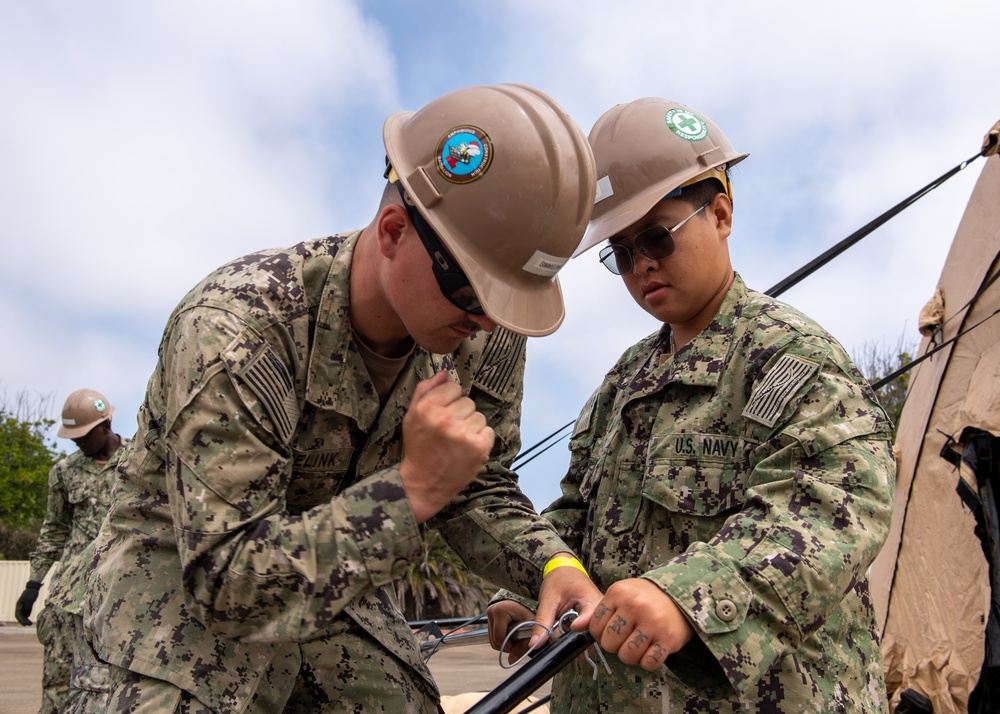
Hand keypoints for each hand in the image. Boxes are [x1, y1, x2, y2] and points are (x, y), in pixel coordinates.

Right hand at [15, 581, 41, 625]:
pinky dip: (27, 617)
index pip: (18, 614)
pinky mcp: (26, 607)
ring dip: (25, 620)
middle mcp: (19, 607)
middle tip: (29, 625)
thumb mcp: (30, 600)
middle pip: (20, 616)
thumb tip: (26, 615)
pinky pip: (25, 613)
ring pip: (22, 615)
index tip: (25, 624)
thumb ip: (28, 607)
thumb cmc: (31, 593)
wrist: (33, 589)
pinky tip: (29, 620)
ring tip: (30, 624)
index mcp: (19, 605)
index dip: (21, 620)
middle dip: (23, 621)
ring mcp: (22, 607)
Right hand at [400, 371, 494, 522]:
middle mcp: (445, 418)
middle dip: (461, 415)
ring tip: (458, 442)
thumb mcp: (412, 416)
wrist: (423, 483)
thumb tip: (444, 373)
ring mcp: (463, 433)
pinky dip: (481, 440)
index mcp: (427, 408)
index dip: (450, 400)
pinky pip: (488, 431)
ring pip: (479, 416)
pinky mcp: (478, 447)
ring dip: (472, 427)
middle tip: (449, 432)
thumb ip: (425, 390)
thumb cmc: (418, 447)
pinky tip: (467, 450)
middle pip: (468, 401)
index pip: (453, 387)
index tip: (444, 414)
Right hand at [487, 600, 536, 662]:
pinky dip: (502, 639)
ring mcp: (489, 614)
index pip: (499, 638)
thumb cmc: (530, 609)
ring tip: (516, 637)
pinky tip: (511, 634)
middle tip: (519, 641)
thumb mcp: (530, 626)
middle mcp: (491, 611)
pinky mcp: (490, 618)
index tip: (520, 644)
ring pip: (492, 640)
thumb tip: (512, 661)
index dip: (510, 646)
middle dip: (507, 645)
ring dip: (504, 643)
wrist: (527, 598)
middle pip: (494, 641)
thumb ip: (523, 644)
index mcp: (500, 611)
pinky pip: (493, 635)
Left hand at [532, 556, 601, 647]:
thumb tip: (535, 644)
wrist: (566, 570)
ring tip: (560, 624)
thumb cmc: (560, 579)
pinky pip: (584, 635)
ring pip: (586, 637)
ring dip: (571, 637)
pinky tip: (565, 626)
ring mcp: (598, 618)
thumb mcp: (548, 599)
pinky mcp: (593, 622)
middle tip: (557, 630)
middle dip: (571, 638)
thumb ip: (543, 622)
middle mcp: (601, 612)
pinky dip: (572, 634)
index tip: (568, 627)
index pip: (590, 623)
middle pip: (589, 634)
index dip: (576, 630)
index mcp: (593, 601)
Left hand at [572, 578, 694, 670]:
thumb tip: (574, 628)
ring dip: (630, 655)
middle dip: (614, 646)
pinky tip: (650, 649)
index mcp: (619, 593)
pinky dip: (647, 661)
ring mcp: (652, 623)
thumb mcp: (620, 595)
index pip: (594, 626)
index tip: (611, 629)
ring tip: (638, 643)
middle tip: (626, 637)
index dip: (600, 633)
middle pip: (609, 644)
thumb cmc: (644, 597)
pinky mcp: (668, 639)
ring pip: (626, 656)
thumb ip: (597, 612)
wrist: (680, 594)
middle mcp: (635, 606)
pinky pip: (648, 663)